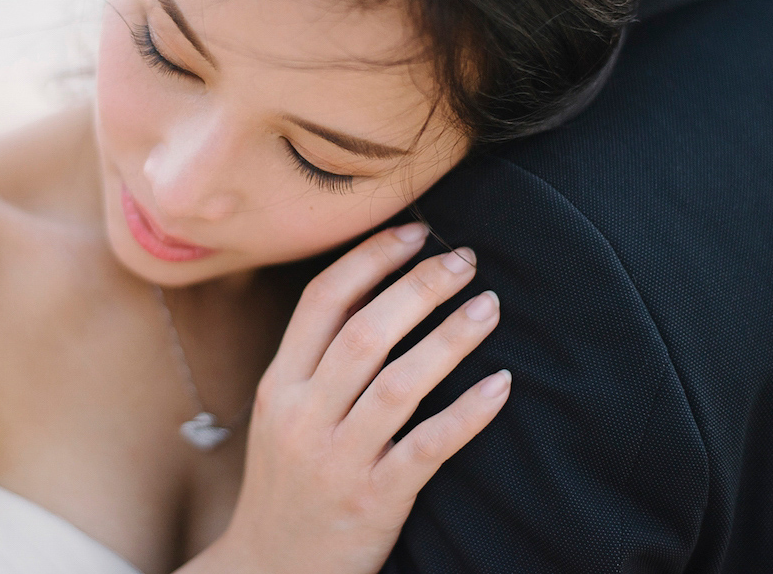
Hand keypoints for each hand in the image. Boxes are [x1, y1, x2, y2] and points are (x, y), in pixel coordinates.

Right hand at [217, 224, 509, 573]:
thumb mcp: (282, 414)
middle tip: (465, 260)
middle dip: (418, 287)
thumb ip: (316, 361)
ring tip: (489, 305)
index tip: (414, 232)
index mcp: (280, 385)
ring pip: (398, 383)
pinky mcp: (374, 499)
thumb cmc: (286, 483)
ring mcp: (338, 459)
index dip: (370, 259)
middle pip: (364, 332)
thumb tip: (376, 293)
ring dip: (449, 339)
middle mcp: (304, 415)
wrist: (270, 570)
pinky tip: (501, 385)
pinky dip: (467, 412)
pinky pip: (428, 447)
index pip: (321, 302)